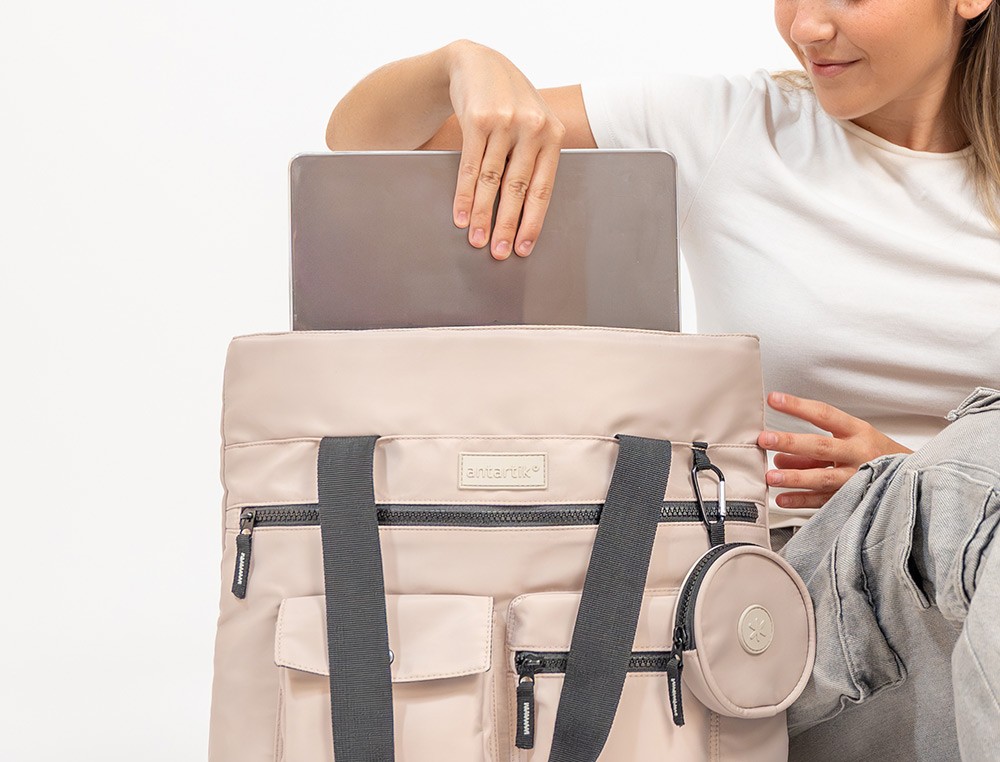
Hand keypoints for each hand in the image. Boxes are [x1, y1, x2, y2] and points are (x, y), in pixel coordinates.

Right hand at [446, 40, 565, 259]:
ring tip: (476, 240)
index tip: (524, 248)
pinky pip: (470, 167)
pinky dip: (464, 195)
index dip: (533, 222)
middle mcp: (532, 128)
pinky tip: (460, 215)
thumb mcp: (532, 123)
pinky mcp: (478, 120)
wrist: (478, 63)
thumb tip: (526, 211)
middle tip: (499, 253)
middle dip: (507, 225)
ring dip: (482, 215)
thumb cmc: (509, 102)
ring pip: (491, 181)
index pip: (543, 188)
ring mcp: (505, 123)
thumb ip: (535, 157)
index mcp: (552, 134)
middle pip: (517, 189)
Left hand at [756, 391, 911, 509]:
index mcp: (858, 432)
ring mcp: (858, 478)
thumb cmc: (876, 455)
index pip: (824, 414)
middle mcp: (859, 454)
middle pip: (822, 447)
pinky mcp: (855, 499)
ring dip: (795, 477)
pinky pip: (825, 502)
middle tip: (766, 439)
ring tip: (771, 476)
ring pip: (824, 478)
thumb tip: (779, 456)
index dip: (798, 406)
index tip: (773, 399)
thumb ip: (814, 447)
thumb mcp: (851, 440)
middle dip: (792, 442)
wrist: (915, 478)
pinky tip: (782, 499)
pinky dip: (802, 501)